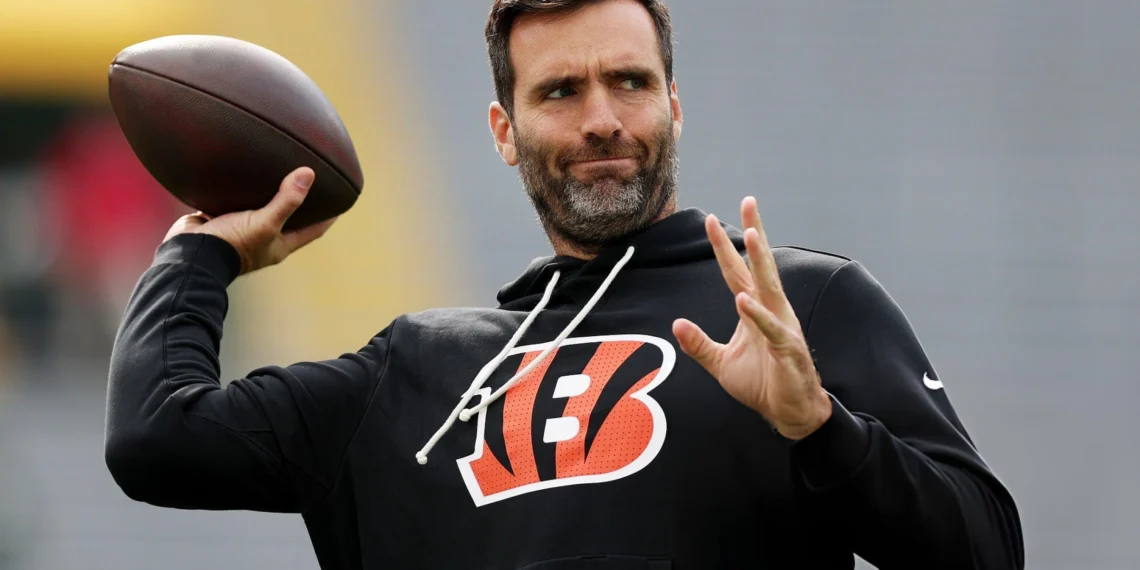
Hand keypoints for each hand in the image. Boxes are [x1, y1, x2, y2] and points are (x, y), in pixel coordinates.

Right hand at [163, 166, 336, 275]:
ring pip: (260, 208)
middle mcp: (263, 238)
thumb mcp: (265, 223)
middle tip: (310, 179)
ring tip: (277, 170)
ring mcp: (241, 230)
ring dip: (267, 193)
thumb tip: (309, 174)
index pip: (313, 230)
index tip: (341, 199)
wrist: (189, 255)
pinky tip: (242, 171)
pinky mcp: (220, 220)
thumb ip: (286, 201)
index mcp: (279, 245)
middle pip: (288, 217)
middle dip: (299, 201)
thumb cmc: (231, 245)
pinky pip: (234, 202)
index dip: (328, 216)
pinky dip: (240, 189)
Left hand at [672, 197, 831, 439]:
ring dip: (761, 260)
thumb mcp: (720, 363)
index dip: (723, 246)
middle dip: (752, 233)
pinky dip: (758, 315)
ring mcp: (781, 327)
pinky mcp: (788, 349)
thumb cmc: (763, 384)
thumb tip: (676, 324)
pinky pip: (771, 329)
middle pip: (759, 265)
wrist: (790, 412)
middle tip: (747, 202)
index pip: (736, 271)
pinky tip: (745, 301)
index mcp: (754, 309)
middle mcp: (771, 310)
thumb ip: (698, 345)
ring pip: (770, 287)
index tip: (710, 219)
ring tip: (751, 234)